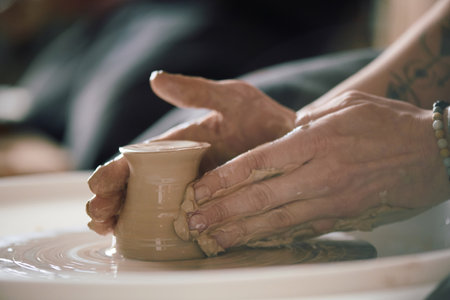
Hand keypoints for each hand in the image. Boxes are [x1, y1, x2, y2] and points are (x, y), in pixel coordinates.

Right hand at [86, 71, 295, 233]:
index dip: (116, 170)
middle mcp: (182, 170)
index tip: (98, 183)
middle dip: (113, 199)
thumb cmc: (262, 119)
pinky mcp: (213, 209)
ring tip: (107, 227)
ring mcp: (196, 192)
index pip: (140, 159)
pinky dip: (159, 231)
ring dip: (126, 217)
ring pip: (153, 207)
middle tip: (97, 213)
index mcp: (180, 146)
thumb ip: (196, 91)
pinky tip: (141, 239)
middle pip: (138, 187)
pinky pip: (183, 222)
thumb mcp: (232, 98)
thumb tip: (155, 78)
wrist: (293, 143)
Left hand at [186, 91, 449, 251]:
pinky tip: (253, 245)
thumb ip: (309, 121)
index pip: (258, 162)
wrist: (432, 153)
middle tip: (193, 223)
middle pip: (260, 197)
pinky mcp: (343, 217)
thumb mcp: (346, 105)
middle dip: (222, 213)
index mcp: (315, 141)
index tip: (199, 190)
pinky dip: (275, 238)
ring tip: (212, 242)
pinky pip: (302, 230)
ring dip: (241, 233)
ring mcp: (331, 200)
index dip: (224, 178)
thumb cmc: (389, 123)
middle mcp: (319, 174)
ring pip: (277, 221)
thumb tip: (284, 133)